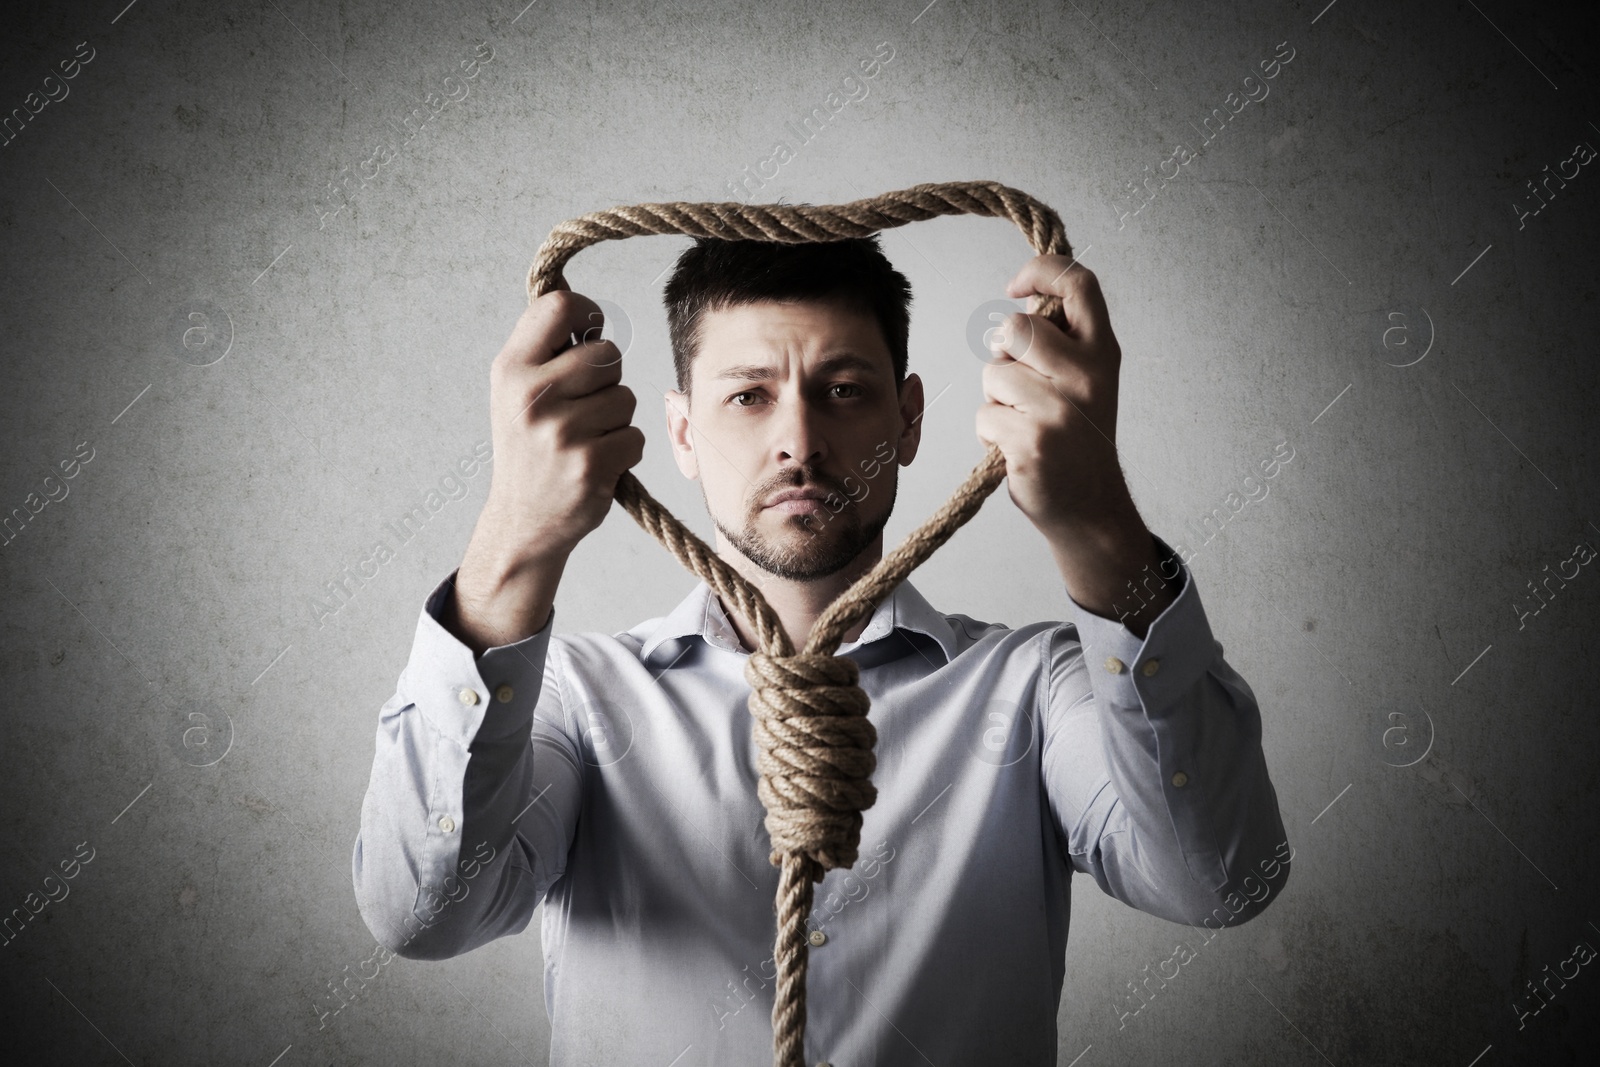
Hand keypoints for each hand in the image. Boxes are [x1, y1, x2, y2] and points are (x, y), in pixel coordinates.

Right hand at [481, 286, 644, 560]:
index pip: (560, 306)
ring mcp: (561, 432)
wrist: (522, 522)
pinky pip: (636, 436)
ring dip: (616, 419)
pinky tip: (596, 464)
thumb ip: (545, 349)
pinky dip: (625, 451)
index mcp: (510, 370)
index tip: (590, 329)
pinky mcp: (590, 465)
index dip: (587, 312)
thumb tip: (587, 309)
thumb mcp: (515, 392)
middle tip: (582, 406)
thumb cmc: (528, 448)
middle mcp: (531, 396)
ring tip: (584, 439)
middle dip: (608, 378)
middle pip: (608, 354)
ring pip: (626, 398)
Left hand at [975, 256, 1135, 539]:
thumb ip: (1059, 342)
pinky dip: (990, 435)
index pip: (1079, 282)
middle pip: (1014, 328)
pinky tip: (1016, 451)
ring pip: (992, 374)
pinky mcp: (1032, 441)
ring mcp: (1061, 409)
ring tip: (1023, 424)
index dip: (1041, 271)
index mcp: (1103, 351)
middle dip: (1001, 354)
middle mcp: (1088, 374)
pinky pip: (984, 416)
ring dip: (995, 400)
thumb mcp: (1084, 380)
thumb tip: (1021, 303)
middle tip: (1019, 385)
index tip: (1015, 286)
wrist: (1091, 507)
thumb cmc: (1076, 439)